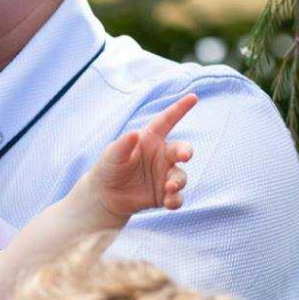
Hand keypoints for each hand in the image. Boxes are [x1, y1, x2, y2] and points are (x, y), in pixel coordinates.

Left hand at [84, 93, 196, 219]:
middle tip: (185, 155)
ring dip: (178, 182)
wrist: (105, 195)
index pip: (166, 121)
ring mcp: (165, 175)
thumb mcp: (112, 155)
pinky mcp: (164, 194)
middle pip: (181, 149)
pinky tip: (169, 202)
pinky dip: (175, 200)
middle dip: (186, 151)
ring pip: (180, 176)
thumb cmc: (109, 167)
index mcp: (150, 139)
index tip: (193, 97)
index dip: (179, 109)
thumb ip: (123, 145)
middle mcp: (161, 156)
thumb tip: (134, 133)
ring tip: (169, 188)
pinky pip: (177, 197)